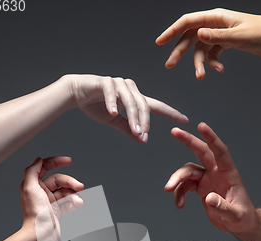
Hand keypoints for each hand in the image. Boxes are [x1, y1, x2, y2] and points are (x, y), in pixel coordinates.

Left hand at [20, 156, 83, 240]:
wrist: (41, 235)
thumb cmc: (35, 215)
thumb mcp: (29, 188)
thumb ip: (32, 171)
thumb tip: (38, 160)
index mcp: (33, 185)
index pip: (45, 167)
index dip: (56, 161)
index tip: (68, 160)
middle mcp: (41, 192)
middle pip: (59, 180)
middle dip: (70, 182)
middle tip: (80, 186)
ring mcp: (50, 202)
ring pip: (66, 191)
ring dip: (74, 194)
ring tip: (78, 200)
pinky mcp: (58, 211)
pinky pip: (69, 202)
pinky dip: (74, 202)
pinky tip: (77, 205)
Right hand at [70, 74, 187, 142]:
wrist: (76, 93)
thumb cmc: (96, 105)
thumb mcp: (115, 121)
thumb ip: (128, 128)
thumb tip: (141, 140)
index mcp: (135, 98)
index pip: (156, 106)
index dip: (170, 113)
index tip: (184, 119)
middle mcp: (130, 88)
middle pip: (143, 106)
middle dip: (145, 122)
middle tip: (144, 137)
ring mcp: (118, 84)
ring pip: (130, 100)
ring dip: (133, 117)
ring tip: (134, 130)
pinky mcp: (104, 82)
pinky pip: (111, 92)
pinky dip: (112, 102)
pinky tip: (113, 112)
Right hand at [155, 9, 260, 79]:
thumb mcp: (239, 36)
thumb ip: (218, 36)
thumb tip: (199, 34)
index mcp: (216, 17)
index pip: (188, 22)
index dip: (172, 31)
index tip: (160, 42)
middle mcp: (214, 24)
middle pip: (190, 37)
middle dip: (180, 52)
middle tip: (169, 65)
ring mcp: (219, 34)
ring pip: (201, 49)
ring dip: (199, 64)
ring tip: (201, 77)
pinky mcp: (225, 43)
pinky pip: (212, 54)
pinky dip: (213, 63)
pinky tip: (219, 70)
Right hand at [165, 122, 256, 235]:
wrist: (239, 224)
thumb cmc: (243, 218)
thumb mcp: (236, 216)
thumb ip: (223, 207)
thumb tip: (210, 198)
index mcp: (229, 174)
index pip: (220, 152)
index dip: (211, 139)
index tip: (202, 126)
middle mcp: (217, 173)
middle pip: (202, 152)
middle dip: (188, 141)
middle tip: (175, 131)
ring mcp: (208, 179)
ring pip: (188, 171)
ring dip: (177, 179)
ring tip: (168, 190)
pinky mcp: (202, 188)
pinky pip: (185, 185)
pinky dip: (179, 193)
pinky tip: (179, 204)